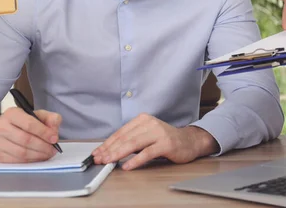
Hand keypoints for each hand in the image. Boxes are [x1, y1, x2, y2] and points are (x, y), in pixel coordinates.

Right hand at [0, 107, 61, 162]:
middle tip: (53, 149)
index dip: (44, 132)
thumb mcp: (34, 115)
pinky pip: (17, 161)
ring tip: (47, 154)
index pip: (30, 124)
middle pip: (26, 140)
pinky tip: (37, 158)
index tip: (54, 138)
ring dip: (39, 155)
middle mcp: (1, 127)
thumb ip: (48, 117)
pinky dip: (31, 161)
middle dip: (43, 146)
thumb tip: (55, 124)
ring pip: (22, 153)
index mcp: (11, 114)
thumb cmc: (18, 123)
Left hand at [92, 113, 217, 170]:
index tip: (97, 153)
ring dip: (118, 154)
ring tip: (108, 162)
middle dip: (109, 150)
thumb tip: (110, 151)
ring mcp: (158, 133)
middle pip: (125, 138)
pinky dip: (136, 160)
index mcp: (142, 119)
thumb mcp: (146, 135)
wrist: (188, 141)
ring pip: (134, 144)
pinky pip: (147, 153)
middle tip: (99, 159)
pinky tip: (127, 166)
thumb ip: (131, 140)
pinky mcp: (166, 144)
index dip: (107, 143)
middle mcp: (149, 123)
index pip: (120, 132)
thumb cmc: (164, 139)